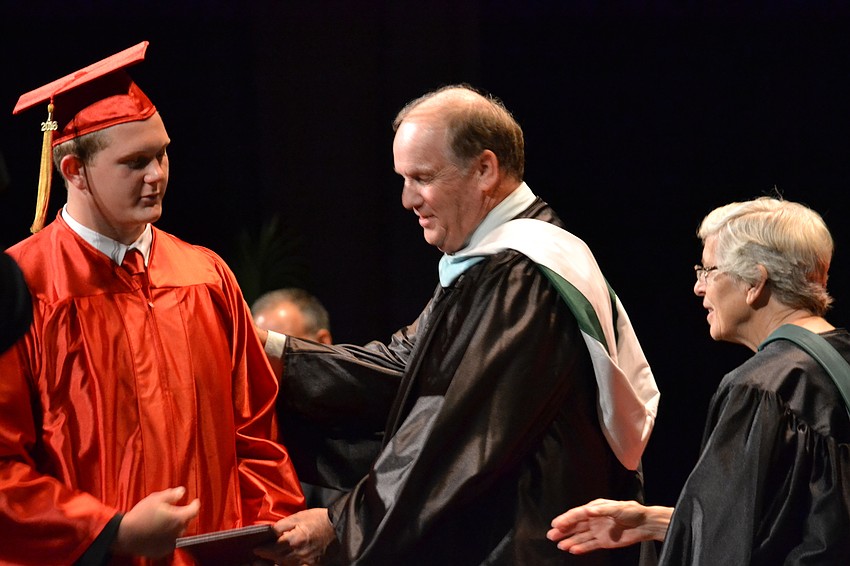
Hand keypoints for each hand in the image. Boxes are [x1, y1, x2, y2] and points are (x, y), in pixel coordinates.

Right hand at [111, 486, 199, 558]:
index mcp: (178, 518)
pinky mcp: (163, 551)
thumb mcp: (156, 499)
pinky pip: (170, 542)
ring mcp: (170, 543)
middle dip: (184, 515)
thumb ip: (172, 495)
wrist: (125, 535)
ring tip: (166, 520)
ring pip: (179, 532)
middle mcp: (178, 532)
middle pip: (187, 522)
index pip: (194, 510)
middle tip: (175, 510)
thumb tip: (182, 491)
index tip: (194, 500)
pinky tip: (160, 531)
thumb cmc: (140, 515)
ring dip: (176, 526)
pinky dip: (168, 536)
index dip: (195, 504)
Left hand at [254, 508, 336, 565]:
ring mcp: (306, 561)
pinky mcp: (313, 565)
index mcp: (294, 540)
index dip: (262, 550)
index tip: (255, 549)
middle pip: (278, 559)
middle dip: (266, 559)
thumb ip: (283, 524)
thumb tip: (270, 531)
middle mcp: (298, 553)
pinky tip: (286, 564)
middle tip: (256, 559)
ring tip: (267, 562)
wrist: (340, 526)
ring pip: (286, 565)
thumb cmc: (320, 519)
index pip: (272, 548)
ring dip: (276, 564)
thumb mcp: (299, 516)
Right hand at [546, 499, 670, 553]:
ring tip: (559, 545)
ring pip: (580, 536)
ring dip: (569, 540)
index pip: (577, 514)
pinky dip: (581, 548)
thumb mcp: (617, 508)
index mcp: (595, 508)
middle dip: (563, 530)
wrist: (645, 524)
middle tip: (551, 535)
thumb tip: (588, 510)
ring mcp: (598, 531)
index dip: (566, 519)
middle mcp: (594, 519)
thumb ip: (602, 510)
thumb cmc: (632, 511)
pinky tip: (572, 550)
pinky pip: (589, 545)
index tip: (556, 524)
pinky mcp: (603, 541)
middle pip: (575, 525)